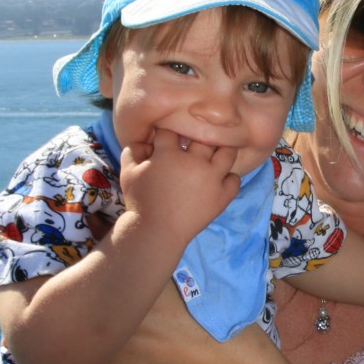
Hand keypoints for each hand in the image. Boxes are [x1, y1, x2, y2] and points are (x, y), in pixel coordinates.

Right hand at [120, 127, 240, 247]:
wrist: (157, 232)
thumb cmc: (140, 201)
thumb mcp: (128, 173)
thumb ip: (133, 150)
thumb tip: (146, 140)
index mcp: (169, 154)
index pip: (172, 130)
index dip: (168, 133)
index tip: (167, 140)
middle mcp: (194, 162)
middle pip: (204, 136)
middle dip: (198, 137)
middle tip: (193, 145)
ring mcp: (212, 179)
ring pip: (227, 152)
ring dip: (222, 150)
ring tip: (215, 154)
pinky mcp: (222, 196)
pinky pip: (235, 179)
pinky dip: (229, 178)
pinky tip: (219, 179)